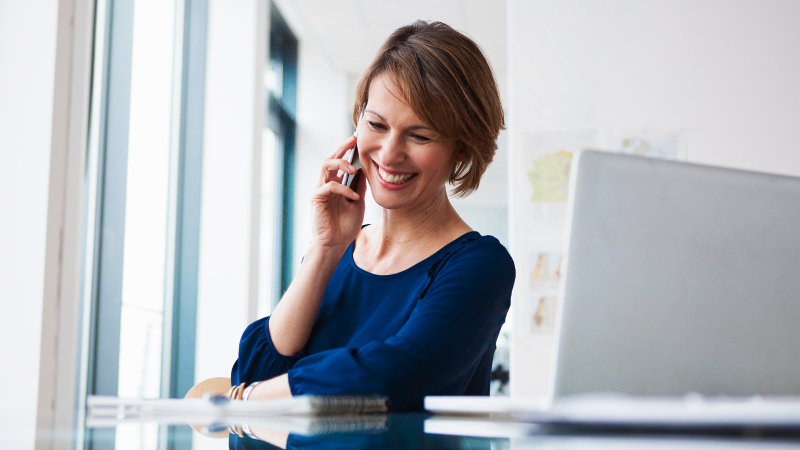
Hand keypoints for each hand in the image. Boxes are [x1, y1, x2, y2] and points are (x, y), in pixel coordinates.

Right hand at [310, 135, 366, 249]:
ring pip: (326, 166)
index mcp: (335, 184)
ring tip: (354, 169)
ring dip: (341, 164)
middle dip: (342, 148)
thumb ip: (359, 187)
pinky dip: (344, 189)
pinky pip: (330, 186)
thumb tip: (365, 170)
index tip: (357, 140)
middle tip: (353, 140)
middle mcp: (326, 184)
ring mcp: (320, 190)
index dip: (346, 150)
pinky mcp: (316, 198)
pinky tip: (354, 197)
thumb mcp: (358, 203)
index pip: (339, 162)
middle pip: (330, 159)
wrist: (336, 244)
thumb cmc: (345, 226)